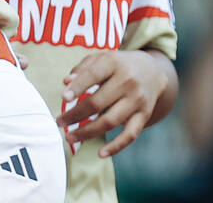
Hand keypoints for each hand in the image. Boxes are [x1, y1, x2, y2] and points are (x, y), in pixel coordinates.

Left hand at [56, 50, 170, 157]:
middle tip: (60, 122)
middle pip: (98, 103)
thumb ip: (83, 68)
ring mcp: (136, 100)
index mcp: (114, 62)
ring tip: (70, 137)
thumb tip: (66, 82)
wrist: (152, 71)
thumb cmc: (119, 66)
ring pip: (110, 121)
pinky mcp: (144, 115)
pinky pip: (130, 135)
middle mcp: (127, 81)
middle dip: (75, 115)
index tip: (64, 98)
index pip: (93, 74)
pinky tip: (100, 153)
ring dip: (87, 132)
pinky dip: (116, 147)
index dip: (78, 87)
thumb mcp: (102, 58)